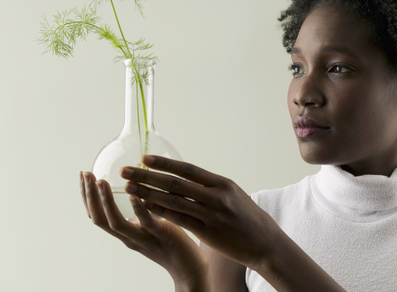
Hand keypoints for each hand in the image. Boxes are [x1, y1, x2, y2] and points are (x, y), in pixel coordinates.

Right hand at [79, 171, 208, 288]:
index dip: (87, 196)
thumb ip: (140, 204)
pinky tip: (133, 195)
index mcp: (125, 232)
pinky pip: (147, 223)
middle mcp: (129, 237)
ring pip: (117, 223)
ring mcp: (143, 238)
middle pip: (100, 219)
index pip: (98, 215)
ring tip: (101, 182)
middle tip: (86, 174)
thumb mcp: (150, 220)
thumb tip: (136, 174)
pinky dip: (138, 209)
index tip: (83, 174)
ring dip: (106, 202)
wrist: (189, 266)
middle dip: (90, 196)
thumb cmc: (169, 238)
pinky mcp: (162, 236)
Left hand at [120, 156, 281, 270]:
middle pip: (175, 183)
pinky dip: (161, 213)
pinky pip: (179, 220)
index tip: (144, 158)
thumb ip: (210, 186)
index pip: (188, 169)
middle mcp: (215, 196)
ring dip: (149, 194)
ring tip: (129, 188)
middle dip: (148, 176)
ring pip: (173, 201)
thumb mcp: (232, 194)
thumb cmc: (247, 216)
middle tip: (126, 170)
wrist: (265, 241)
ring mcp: (211, 215)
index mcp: (221, 183)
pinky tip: (146, 208)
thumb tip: (186, 177)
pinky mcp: (207, 233)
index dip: (164, 163)